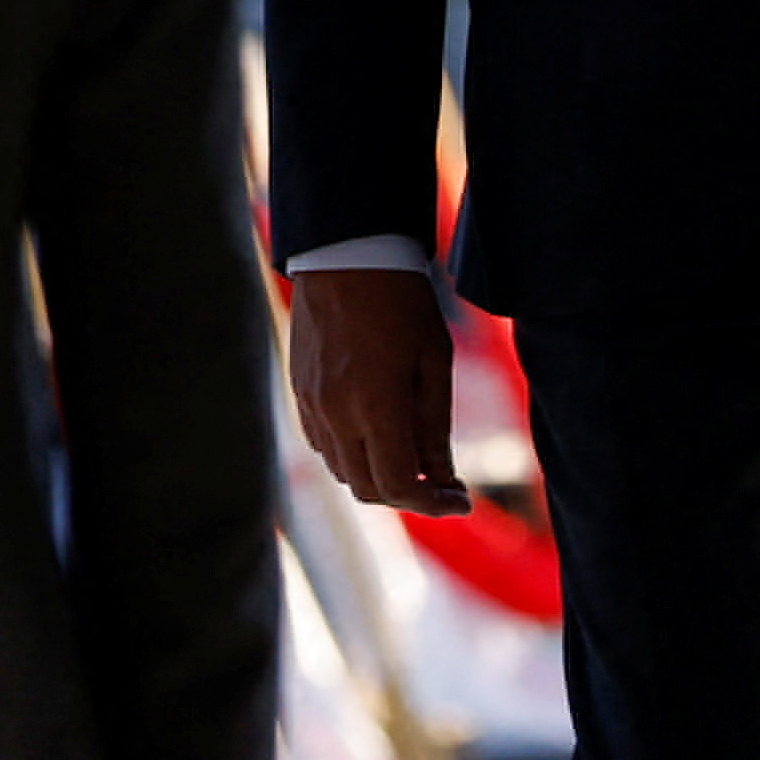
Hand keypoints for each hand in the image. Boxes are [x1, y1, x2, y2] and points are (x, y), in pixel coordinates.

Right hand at [285, 264, 464, 515]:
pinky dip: (351, 454)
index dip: (433, 504)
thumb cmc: (401, 303)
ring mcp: (311, 402)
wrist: (346, 255)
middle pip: (367, 489)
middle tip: (440, 485)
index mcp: (375, 406)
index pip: (399, 486)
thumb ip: (435, 429)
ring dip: (377, 477)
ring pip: (341, 470)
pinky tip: (376, 433)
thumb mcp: (434, 362)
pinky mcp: (298, 389)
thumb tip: (442, 479)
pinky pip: (322, 443)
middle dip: (408, 497)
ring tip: (411, 457)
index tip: (460, 499)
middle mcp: (335, 412)